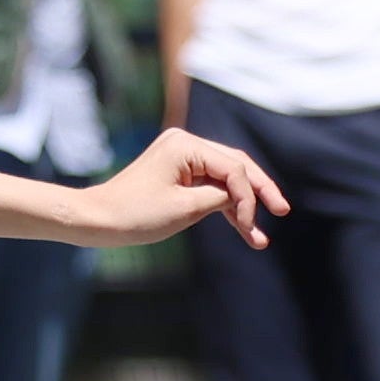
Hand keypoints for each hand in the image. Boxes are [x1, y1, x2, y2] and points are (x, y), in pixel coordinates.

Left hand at [70, 129, 283, 248]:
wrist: (97, 220)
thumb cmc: (135, 214)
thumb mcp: (186, 208)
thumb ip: (221, 198)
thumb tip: (243, 196)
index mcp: (186, 144)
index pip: (233, 167)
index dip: (249, 197)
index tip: (251, 226)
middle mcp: (185, 143)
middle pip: (235, 166)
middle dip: (257, 193)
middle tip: (283, 211)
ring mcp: (181, 157)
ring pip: (225, 179)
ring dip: (242, 206)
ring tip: (260, 238)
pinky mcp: (177, 172)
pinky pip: (209, 187)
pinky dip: (223, 207)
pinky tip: (242, 228)